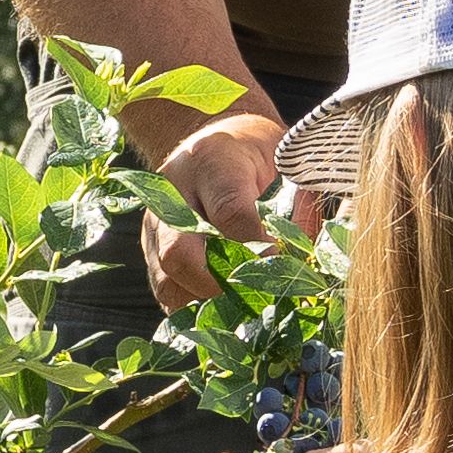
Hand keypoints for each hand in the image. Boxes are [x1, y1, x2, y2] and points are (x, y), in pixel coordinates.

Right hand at [137, 108, 291, 309]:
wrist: (216, 147)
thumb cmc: (259, 158)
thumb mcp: (286, 166)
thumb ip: (298, 209)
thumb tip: (303, 260)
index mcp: (211, 159)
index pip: (230, 214)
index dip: (260, 251)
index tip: (287, 271)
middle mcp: (170, 192)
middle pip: (180, 252)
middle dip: (224, 284)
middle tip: (261, 296)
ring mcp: (153, 224)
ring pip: (168, 280)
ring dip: (208, 301)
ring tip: (245, 304)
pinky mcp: (149, 250)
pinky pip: (167, 291)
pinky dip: (196, 305)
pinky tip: (226, 303)